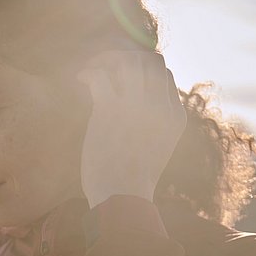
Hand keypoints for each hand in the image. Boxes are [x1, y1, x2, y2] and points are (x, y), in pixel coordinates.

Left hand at [77, 51, 186, 206]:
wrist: (122, 198)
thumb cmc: (131, 182)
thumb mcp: (153, 151)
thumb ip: (151, 127)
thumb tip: (131, 112)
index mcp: (175, 117)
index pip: (165, 75)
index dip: (142, 69)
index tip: (121, 76)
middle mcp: (160, 106)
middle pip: (149, 60)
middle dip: (125, 57)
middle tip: (104, 66)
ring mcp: (137, 106)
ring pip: (128, 61)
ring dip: (106, 59)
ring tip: (91, 70)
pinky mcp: (111, 111)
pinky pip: (101, 76)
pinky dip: (89, 72)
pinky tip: (80, 80)